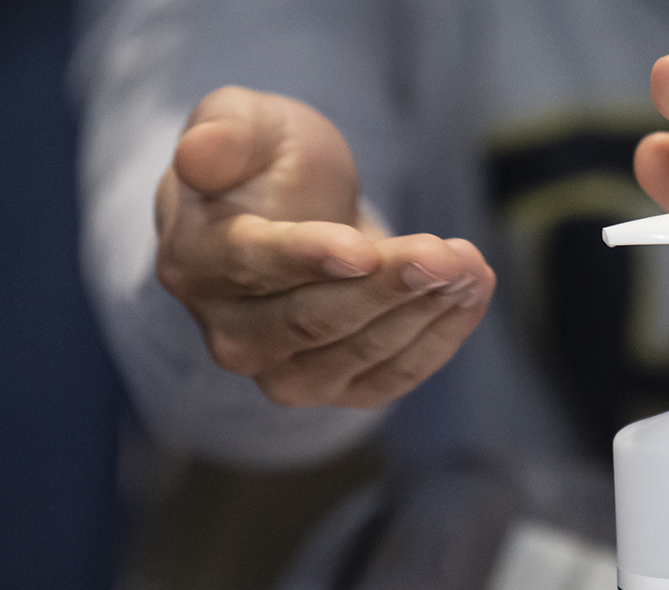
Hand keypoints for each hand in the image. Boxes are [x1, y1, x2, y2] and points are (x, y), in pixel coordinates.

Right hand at [155, 86, 494, 407]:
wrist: (291, 216)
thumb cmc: (265, 164)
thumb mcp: (246, 121)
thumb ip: (225, 132)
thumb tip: (198, 152)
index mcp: (195, 262)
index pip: (252, 266)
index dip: (309, 258)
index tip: (364, 250)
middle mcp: (229, 333)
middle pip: (315, 320)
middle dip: (389, 285)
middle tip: (448, 254)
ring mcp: (282, 372)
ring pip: (361, 352)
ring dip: (425, 310)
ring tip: (471, 264)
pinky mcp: (337, 389)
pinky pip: (393, 376)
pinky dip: (441, 337)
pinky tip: (472, 291)